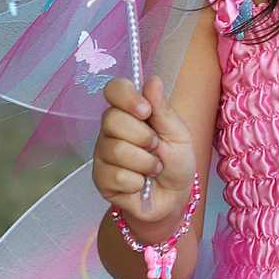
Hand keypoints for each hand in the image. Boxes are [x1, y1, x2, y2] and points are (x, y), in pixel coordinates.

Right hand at [92, 75, 196, 228]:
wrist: (173, 198)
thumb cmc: (176, 163)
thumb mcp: (178, 134)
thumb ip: (163, 109)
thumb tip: (152, 80)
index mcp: (129, 112)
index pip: (114, 90)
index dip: (127, 97)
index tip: (146, 111)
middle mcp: (111, 129)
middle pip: (112, 119)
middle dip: (143, 137)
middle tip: (156, 148)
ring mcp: (102, 153)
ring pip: (116, 150)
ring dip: (145, 163)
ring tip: (153, 169)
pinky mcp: (100, 178)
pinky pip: (116, 175)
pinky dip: (137, 182)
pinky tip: (140, 184)